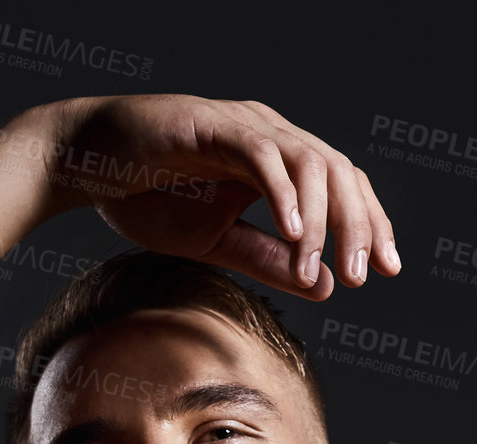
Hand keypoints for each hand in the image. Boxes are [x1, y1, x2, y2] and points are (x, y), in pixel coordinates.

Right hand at [33, 94, 399, 300]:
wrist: (89, 165)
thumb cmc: (147, 197)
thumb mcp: (216, 241)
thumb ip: (268, 260)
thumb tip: (325, 285)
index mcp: (278, 162)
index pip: (342, 188)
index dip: (370, 225)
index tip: (387, 271)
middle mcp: (271, 136)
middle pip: (339, 173)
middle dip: (361, 226)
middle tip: (368, 276)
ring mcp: (245, 126)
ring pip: (310, 163)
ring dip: (325, 219)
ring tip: (324, 266)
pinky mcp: (214, 125)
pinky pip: (262, 156)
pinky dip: (283, 195)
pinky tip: (295, 234)